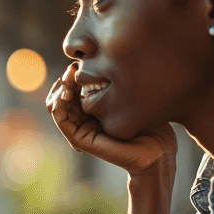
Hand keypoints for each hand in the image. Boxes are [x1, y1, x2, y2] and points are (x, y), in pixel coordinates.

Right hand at [46, 62, 178, 177]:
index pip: (74, 89)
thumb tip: (105, 61)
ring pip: (57, 106)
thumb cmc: (151, 125)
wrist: (157, 152)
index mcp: (95, 110)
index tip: (78, 62)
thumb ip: (116, 83)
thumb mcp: (131, 97)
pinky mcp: (80, 140)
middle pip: (63, 95)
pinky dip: (57, 104)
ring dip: (58, 90)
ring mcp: (81, 130)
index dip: (72, 75)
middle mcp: (85, 120)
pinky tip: (66, 92)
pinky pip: (61, 119)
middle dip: (64, 80)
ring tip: (68, 80)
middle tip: (71, 69)